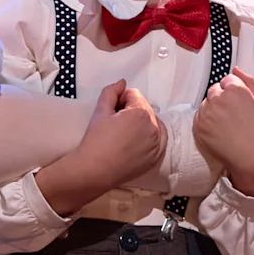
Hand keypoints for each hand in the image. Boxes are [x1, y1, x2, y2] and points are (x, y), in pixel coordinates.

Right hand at [35, 81, 168, 219]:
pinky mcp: (156, 157)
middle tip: (115, 124)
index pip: (134, 94)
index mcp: (141, 112)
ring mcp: (158, 144)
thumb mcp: (100, 111)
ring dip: (141, 123)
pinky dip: (150, 137)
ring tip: (124, 135)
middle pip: (144, 108)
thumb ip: (111, 91)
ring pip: (152, 123)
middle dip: (132, 111)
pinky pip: (158, 140)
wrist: (95, 171)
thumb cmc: (96, 140)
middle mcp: (154, 127)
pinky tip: (134, 143)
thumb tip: (122, 83)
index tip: (111, 112)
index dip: (120, 100)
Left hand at [192, 71, 253, 194]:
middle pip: (215, 90)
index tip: (241, 103)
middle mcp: (217, 98)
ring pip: (206, 104)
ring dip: (213, 110)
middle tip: (233, 114)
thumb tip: (235, 68)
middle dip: (222, 98)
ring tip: (227, 125)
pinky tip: (219, 132)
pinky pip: (199, 118)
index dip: (235, 91)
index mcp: (235, 89)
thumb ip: (248, 82)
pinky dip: (207, 122)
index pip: (228, 80)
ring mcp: (206, 113)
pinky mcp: (198, 127)